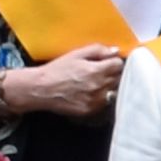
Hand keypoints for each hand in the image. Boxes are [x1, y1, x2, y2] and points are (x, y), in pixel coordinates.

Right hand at [1, 46, 124, 118]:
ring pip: (114, 91)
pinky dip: (101, 97)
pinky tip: (90, 92)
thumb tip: (115, 51)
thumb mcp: (77, 54)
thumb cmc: (57, 69)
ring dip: (109, 86)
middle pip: (119, 78)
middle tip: (102, 71)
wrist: (41, 89)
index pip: (119, 65)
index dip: (114, 61)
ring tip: (97, 82)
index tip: (108, 62)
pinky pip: (104, 103)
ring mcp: (96, 100)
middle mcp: (99, 86)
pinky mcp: (90, 110)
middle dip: (113, 73)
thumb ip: (98, 50)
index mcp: (97, 70)